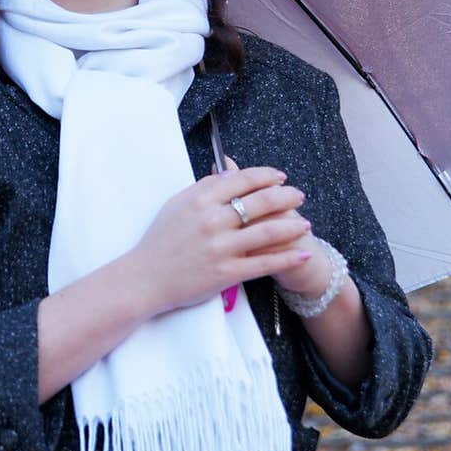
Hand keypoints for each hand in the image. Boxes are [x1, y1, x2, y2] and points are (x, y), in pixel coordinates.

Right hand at [133, 156, 316, 316]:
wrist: (144, 279)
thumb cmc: (159, 241)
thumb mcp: (176, 205)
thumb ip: (203, 187)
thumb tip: (228, 171)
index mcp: (200, 200)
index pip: (242, 180)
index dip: (266, 176)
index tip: (279, 177)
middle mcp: (212, 220)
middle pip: (260, 201)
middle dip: (286, 197)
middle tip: (298, 196)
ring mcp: (221, 247)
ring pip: (268, 231)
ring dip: (292, 225)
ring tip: (306, 223)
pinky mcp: (226, 273)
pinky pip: (264, 263)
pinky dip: (287, 258)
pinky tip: (303, 254)